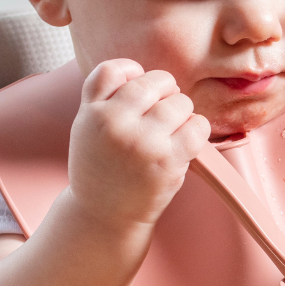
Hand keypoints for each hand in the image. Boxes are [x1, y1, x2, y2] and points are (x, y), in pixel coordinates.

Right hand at [67, 60, 210, 230]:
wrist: (104, 216)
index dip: (132, 72)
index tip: (140, 89)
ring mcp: (142, 141)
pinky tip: (187, 140)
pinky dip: (198, 128)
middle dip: (165, 92)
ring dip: (183, 112)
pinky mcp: (167, 160)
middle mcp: (114, 123)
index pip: (113, 70)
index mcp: (91, 112)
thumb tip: (141, 73)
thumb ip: (104, 98)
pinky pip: (197, 126)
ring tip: (172, 130)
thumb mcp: (86, 128)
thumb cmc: (101, 169)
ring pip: (179, 102)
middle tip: (163, 112)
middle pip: (154, 82)